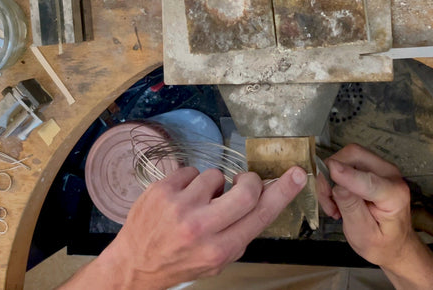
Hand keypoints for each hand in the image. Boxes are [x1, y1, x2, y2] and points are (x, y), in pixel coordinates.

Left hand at [62, 166, 307, 288]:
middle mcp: (201, 228)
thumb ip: (242, 229)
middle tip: (242, 183)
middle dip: (249, 181)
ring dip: (212, 185)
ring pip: (216, 175)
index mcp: (221, 249)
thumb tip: (267, 194)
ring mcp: (179, 206)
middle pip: (246, 189)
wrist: (135, 263)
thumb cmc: (181, 260)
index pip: (261, 214)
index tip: (297, 174)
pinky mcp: (162, 190)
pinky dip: (190, 181)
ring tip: (198, 201)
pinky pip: (192, 170)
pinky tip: (181, 197)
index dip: (283, 192)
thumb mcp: (219, 258)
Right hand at [317, 144, 432, 288]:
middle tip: (326, 199)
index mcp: (395, 195)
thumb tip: (336, 184)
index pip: (369, 180)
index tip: (329, 171)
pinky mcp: (370, 167)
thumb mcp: (364, 234)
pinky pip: (345, 162)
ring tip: (332, 205)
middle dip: (332, 172)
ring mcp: (380, 168)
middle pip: (355, 155)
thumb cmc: (382, 243)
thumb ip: (351, 208)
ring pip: (346, 156)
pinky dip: (334, 177)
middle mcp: (390, 174)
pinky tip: (336, 199)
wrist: (394, 244)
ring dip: (331, 177)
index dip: (347, 175)